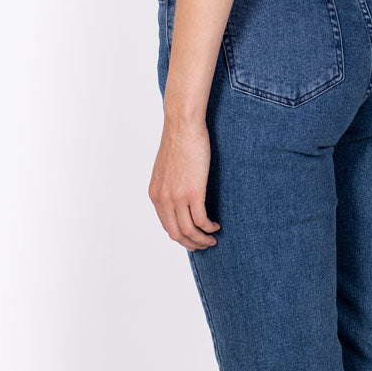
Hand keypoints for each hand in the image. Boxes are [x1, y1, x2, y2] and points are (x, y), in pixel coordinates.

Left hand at [148, 118, 221, 249]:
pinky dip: (209, 228)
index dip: (181, 236)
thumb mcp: (165, 169)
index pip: (166, 226)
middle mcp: (163, 199)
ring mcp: (177, 197)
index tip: (192, 237)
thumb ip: (168, 185)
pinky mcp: (193, 192)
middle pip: (176, 234)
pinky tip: (216, 226)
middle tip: (204, 244)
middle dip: (191, 244)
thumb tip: (177, 196)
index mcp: (155, 194)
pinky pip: (201, 220)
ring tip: (212, 239)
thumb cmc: (178, 141)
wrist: (182, 125)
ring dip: (202, 240)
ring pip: (189, 231)